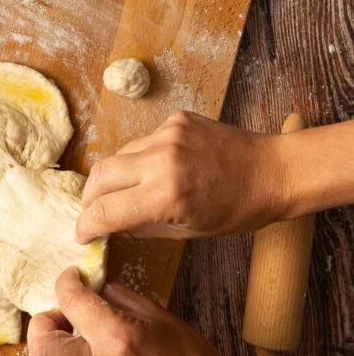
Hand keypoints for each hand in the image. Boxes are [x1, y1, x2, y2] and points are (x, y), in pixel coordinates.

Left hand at [27, 267, 239, 355]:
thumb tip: (89, 285)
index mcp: (117, 338)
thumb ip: (115, 296)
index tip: (71, 278)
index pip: (70, 302)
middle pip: (39, 348)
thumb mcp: (154, 312)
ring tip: (75, 338)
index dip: (65, 282)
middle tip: (64, 314)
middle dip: (43, 323)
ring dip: (52, 348)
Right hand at [76, 110, 287, 242]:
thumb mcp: (187, 231)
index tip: (83, 235)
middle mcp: (163, 159)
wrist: (273, 171)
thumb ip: (141, 228)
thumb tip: (110, 226)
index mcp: (167, 195)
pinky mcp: (175, 120)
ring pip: (118, 156)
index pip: (105, 211)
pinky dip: (140, 160)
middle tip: (93, 215)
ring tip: (126, 194)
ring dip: (114, 178)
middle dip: (89, 200)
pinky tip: (155, 171)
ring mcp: (168, 134)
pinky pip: (142, 142)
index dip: (86, 226)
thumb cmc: (238, 209)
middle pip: (99, 176)